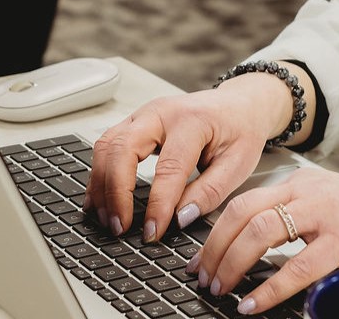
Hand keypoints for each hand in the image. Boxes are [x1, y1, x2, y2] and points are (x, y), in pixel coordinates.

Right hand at [87, 74, 293, 240]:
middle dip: (116, 192)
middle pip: (123, 148)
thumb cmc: (239, 130)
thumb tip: (180, 219)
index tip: (152, 232)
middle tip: (120, 227)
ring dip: (102, 185)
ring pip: (107, 145)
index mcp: (193, 121)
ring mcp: (143, 115)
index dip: (157, 205)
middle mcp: (161, 112)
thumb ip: (210, 192)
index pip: (168, 168)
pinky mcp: (134, 123)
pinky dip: (99, 174)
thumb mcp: (239, 164)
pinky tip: (99, 200)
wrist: (238, 105)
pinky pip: (107, 146)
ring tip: (108, 219)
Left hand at [191, 169, 338, 313]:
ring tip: (222, 290)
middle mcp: (309, 194)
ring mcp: (326, 216)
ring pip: (261, 234)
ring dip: (233, 265)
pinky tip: (252, 304)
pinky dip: (268, 290)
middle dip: (215, 249)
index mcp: (302, 185)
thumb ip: (294, 220)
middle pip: (243, 215)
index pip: (243, 202)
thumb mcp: (329, 208)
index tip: (200, 257)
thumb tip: (250, 250)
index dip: (213, 232)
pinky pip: (296, 267)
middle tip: (204, 277)